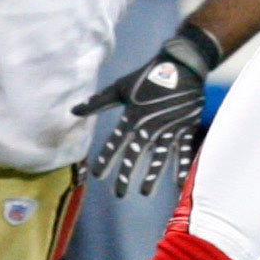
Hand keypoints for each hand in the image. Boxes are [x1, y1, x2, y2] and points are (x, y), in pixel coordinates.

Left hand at [73, 26, 220, 196]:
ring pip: (158, 157)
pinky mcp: (185, 128)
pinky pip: (183, 151)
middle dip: (126, 174)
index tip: (98, 175)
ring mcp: (169, 128)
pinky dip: (181, 167)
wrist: (182, 66)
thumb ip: (99, 102)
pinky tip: (178, 183)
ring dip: (151, 176)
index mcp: (133, 116)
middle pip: (136, 155)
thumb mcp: (122, 87)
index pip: (116, 142)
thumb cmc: (148, 76)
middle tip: (119, 193)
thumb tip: (74, 110)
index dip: (106, 158)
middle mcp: (149, 126)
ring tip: (145, 192)